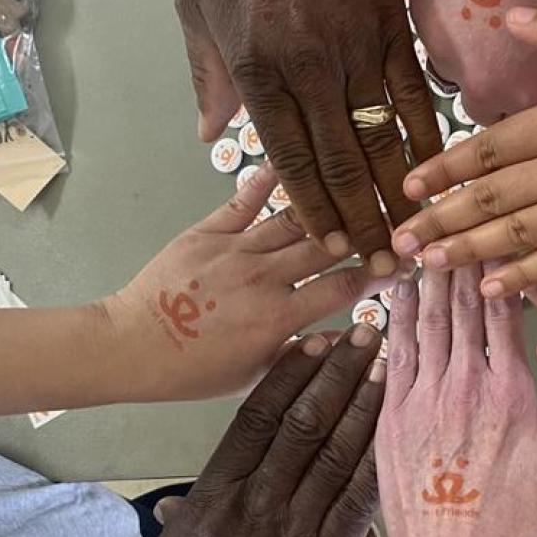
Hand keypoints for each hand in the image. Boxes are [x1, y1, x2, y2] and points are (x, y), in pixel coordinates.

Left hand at [104, 164, 392, 401]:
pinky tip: (293, 160)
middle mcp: (264, 277)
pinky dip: (269, 178)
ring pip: (295, 218)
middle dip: (367, 232)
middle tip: (392, 217)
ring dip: (329, 204)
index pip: (345, 287)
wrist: (133, 346)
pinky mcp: (208, 231)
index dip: (381, 273)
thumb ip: (301, 354)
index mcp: (279, 317)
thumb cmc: (194, 371)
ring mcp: (236, 250)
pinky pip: (245, 199)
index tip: (404, 263)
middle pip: (329, 245)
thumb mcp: (255, 376)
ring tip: (355, 189)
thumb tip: (345, 337)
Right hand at [126, 324, 386, 536]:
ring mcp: (292, 528)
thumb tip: (180, 500)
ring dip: (366, 403)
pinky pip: (358, 499)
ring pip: (335, 450)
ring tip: (388, 364)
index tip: (314, 341)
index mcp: (217, 490)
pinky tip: (397, 428)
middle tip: (365, 334)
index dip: (291, 373)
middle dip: (339, 373)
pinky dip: (377, 459)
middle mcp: (256, 500)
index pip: (259, 414)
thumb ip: (193, 513)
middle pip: (304, 420)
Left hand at [176, 0, 441, 275]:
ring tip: (411, 234)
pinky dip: (427, 139)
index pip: (292, 160)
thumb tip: (211, 135)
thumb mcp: (199, 13)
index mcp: (260, 74)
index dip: (314, 210)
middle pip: (340, 164)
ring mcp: (356, 53)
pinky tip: (436, 174)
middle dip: (361, 220)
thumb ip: (208, 78)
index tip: (331, 250)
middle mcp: (310, 72)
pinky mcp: (391, 34)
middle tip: (380, 263)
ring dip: (397, 193)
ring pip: (380, 139)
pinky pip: (413, 97)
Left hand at [375, 264, 536, 536]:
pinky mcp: (391, 418)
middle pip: (461, 307)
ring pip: (425, 322)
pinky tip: (395, 293)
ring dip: (426, 280)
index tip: (497, 240)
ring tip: (426, 244)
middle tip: (457, 225)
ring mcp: (423, 400)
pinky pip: (394, 354)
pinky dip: (395, 318)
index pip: (503, 312)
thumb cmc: (511, 530)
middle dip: (460, 262)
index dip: (499, 269)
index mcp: (510, 394)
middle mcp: (464, 387)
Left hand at [393, 8, 536, 297]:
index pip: (487, 149)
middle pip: (490, 201)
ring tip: (429, 265)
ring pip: (515, 239)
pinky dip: (523, 277)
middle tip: (399, 243)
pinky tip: (493, 288)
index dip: (443, 169)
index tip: (409, 187)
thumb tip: (516, 17)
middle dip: (441, 220)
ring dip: (467, 252)